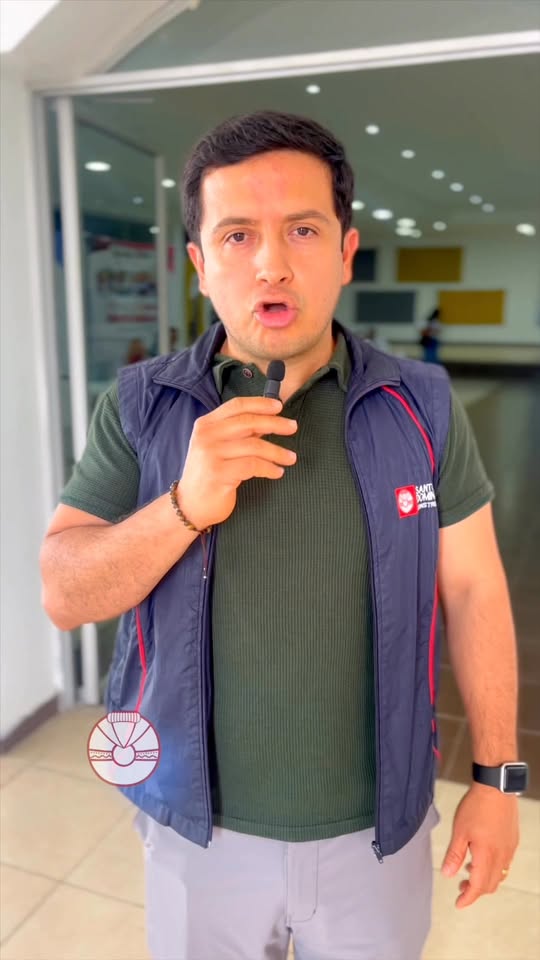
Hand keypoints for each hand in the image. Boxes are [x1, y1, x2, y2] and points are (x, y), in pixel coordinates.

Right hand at [177, 396, 297, 528]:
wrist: (190, 505)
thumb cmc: (208, 474)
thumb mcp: (218, 447)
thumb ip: (238, 433)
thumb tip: (267, 421)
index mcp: (206, 424)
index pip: (236, 406)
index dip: (260, 404)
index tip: (279, 406)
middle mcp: (206, 436)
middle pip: (248, 422)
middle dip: (274, 423)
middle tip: (292, 427)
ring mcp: (211, 454)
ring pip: (254, 446)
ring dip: (277, 451)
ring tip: (290, 458)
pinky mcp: (219, 473)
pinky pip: (253, 466)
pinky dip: (269, 468)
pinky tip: (277, 472)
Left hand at [441, 783, 518, 908]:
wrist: (496, 788)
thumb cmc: (477, 807)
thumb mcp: (460, 831)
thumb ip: (454, 855)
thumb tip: (448, 874)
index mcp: (487, 856)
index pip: (478, 886)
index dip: (468, 898)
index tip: (459, 903)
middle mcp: (501, 856)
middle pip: (490, 884)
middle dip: (475, 890)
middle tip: (460, 887)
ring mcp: (509, 849)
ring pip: (499, 875)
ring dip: (484, 880)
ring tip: (468, 872)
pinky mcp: (512, 841)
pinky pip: (504, 864)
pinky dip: (492, 868)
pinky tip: (482, 857)